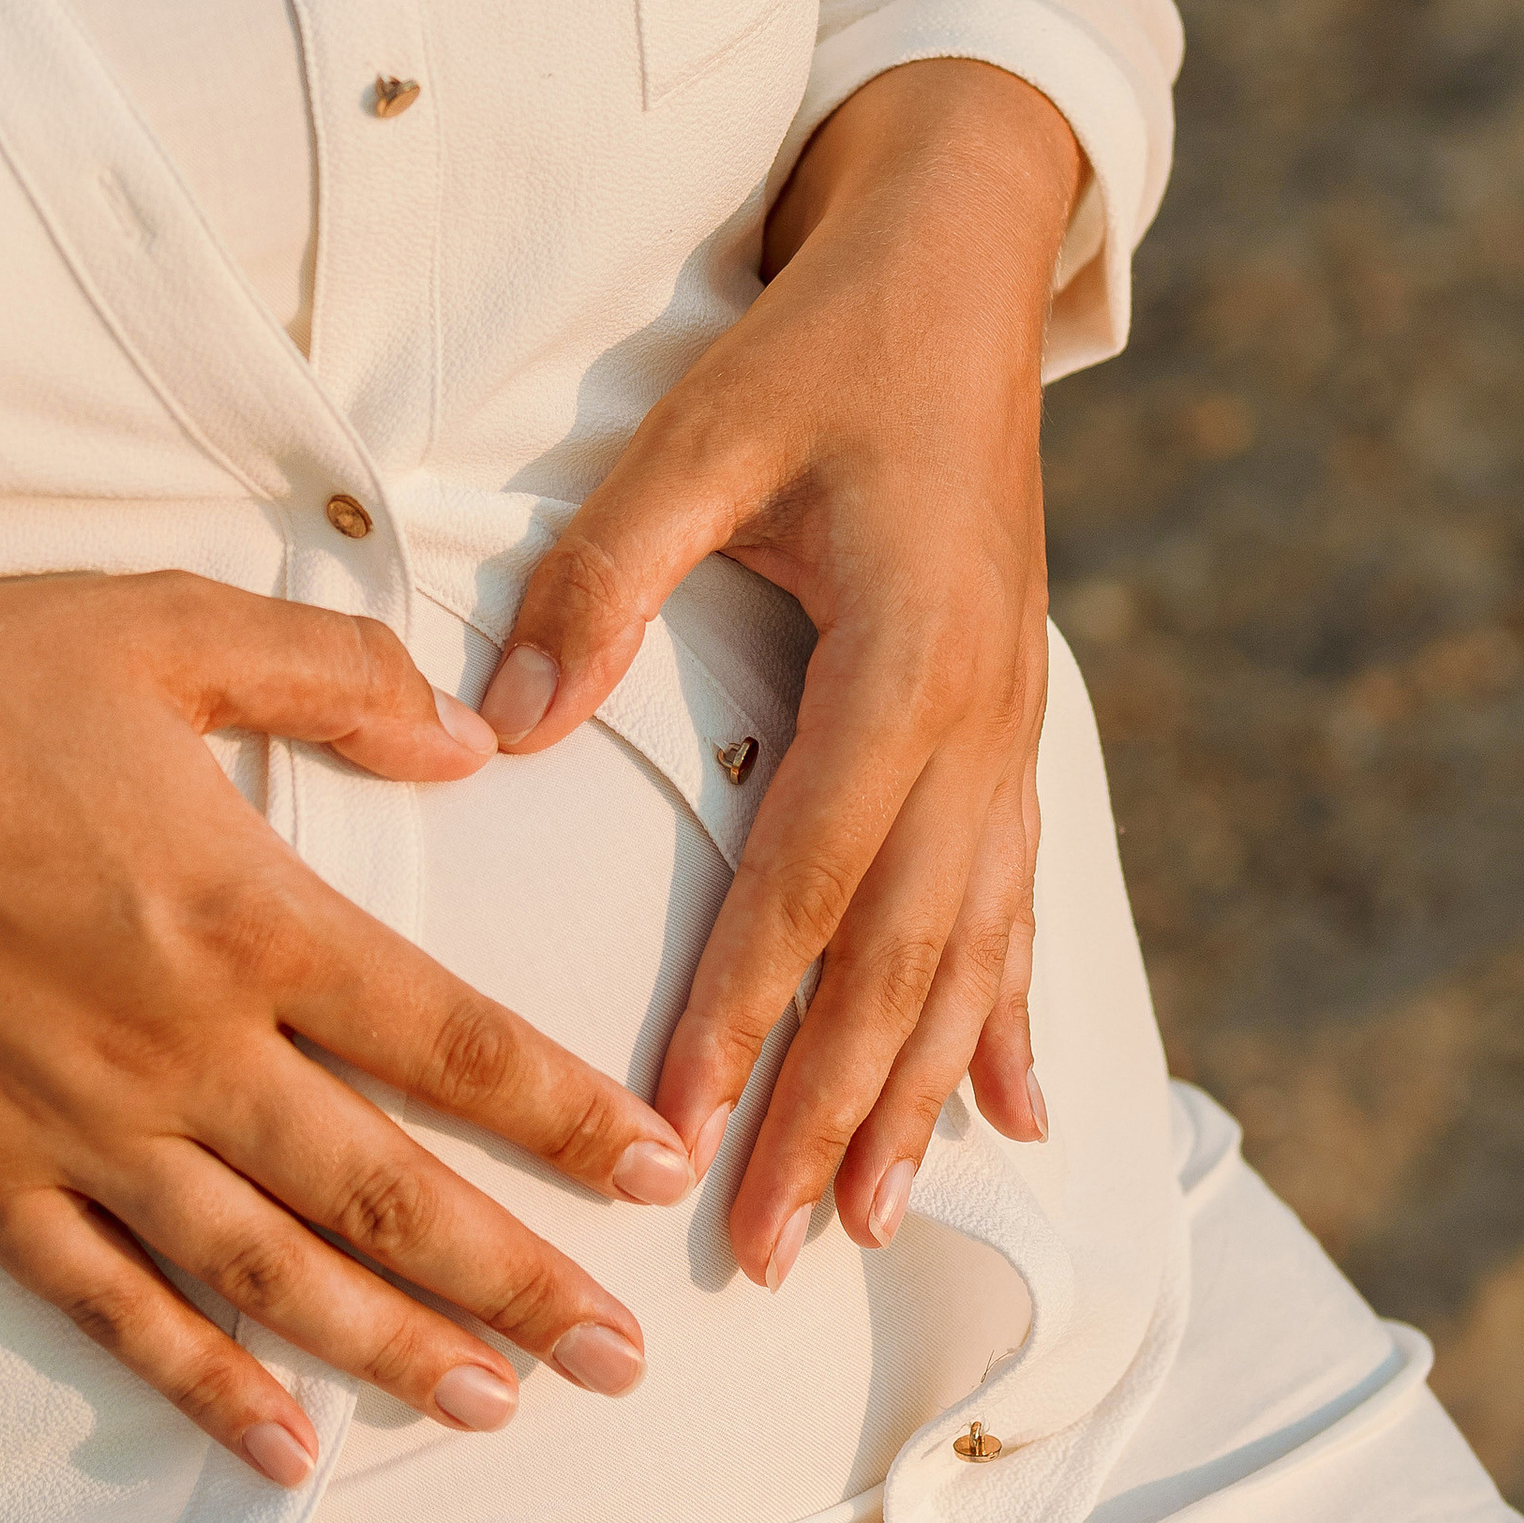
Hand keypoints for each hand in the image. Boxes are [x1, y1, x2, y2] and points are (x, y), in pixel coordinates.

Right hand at [0, 573, 693, 1479]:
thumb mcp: (162, 624)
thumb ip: (334, 678)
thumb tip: (474, 736)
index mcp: (248, 919)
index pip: (451, 1042)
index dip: (565, 1115)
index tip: (652, 1169)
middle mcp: (186, 1052)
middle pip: (386, 1193)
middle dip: (519, 1282)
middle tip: (623, 1358)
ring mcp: (84, 1133)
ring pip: (271, 1274)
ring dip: (394, 1348)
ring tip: (499, 1405)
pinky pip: (114, 1310)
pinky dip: (203, 1388)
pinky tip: (283, 1448)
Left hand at [480, 59, 1078, 1285]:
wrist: (958, 277)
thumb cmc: (821, 352)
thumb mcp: (701, 435)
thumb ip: (604, 575)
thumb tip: (506, 721)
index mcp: (902, 655)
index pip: (814, 870)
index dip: (748, 1005)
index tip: (684, 1123)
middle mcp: (978, 716)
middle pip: (904, 953)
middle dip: (837, 1108)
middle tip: (776, 1245)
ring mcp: (1010, 730)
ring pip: (971, 950)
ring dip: (920, 1093)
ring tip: (875, 1220)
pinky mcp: (1011, 725)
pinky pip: (1017, 898)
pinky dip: (1005, 1016)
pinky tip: (1009, 1114)